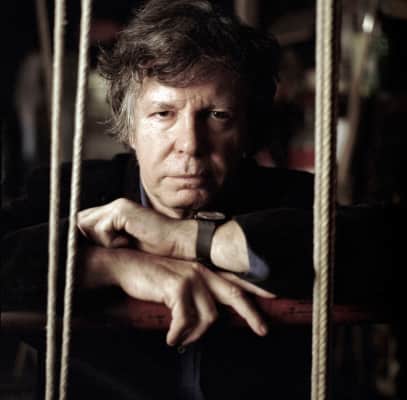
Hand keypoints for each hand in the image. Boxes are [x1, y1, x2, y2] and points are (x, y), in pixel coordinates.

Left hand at [77, 198, 195, 258]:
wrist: (177, 243)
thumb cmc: (155, 247)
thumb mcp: (124, 245)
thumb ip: (106, 240)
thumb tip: (80, 249)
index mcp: (114, 212)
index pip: (82, 220)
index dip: (82, 237)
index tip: (92, 252)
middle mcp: (114, 205)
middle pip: (79, 221)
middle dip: (88, 239)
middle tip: (111, 249)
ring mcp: (118, 206)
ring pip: (87, 225)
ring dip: (102, 241)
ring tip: (123, 244)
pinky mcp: (123, 211)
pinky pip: (102, 229)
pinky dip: (112, 241)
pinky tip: (129, 242)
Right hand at [81, 246, 274, 345]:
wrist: (126, 266)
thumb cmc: (152, 278)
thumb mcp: (178, 282)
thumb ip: (197, 294)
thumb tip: (211, 319)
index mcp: (203, 270)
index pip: (235, 279)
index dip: (255, 288)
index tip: (274, 296)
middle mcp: (201, 271)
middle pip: (235, 294)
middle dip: (252, 313)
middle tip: (263, 331)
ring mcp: (190, 277)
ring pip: (209, 316)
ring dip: (194, 334)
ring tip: (180, 338)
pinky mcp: (177, 286)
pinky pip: (186, 321)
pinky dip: (179, 334)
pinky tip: (171, 338)